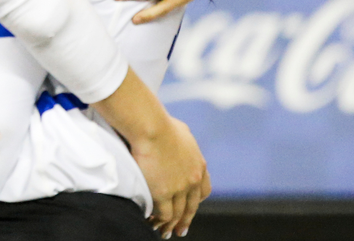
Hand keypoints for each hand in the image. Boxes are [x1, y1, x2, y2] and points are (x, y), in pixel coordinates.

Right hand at [129, 116, 210, 237]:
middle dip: (185, 220)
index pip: (203, 190)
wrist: (150, 127)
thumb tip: (179, 138)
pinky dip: (157, 221)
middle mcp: (192, 180)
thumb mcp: (181, 131)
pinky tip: (151, 223)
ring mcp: (179, 189)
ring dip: (170, 225)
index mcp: (199, 165)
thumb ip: (183, 140)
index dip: (196, 201)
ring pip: (177, 214)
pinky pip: (162, 214)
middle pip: (191, 207)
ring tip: (162, 231)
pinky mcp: (163, 193)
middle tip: (181, 230)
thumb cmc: (159, 123)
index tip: (190, 207)